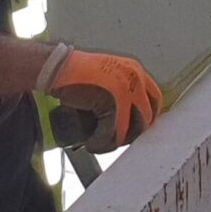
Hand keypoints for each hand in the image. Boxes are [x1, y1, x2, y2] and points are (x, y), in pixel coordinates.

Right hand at [41, 48, 162, 152]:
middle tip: (113, 140)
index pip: (155, 99)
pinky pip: (111, 133)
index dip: (147, 119)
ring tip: (98, 144)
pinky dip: (99, 143)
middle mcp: (134, 79)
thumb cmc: (75, 74)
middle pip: (145, 119)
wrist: (56, 67)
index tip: (135, 129)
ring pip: (128, 130)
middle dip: (129, 135)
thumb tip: (130, 123)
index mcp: (134, 71)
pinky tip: (90, 144)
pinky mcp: (111, 102)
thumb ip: (122, 92)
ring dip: (112, 142)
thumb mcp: (107, 78)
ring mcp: (125, 90)